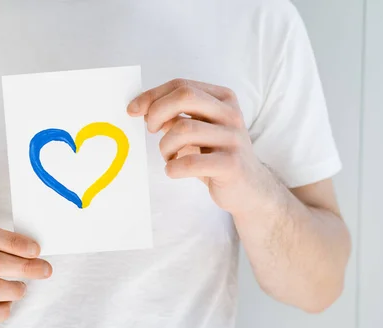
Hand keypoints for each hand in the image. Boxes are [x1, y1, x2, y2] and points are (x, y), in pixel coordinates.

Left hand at [128, 79, 275, 216]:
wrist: (249, 188)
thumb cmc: (215, 156)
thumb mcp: (197, 130)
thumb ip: (175, 116)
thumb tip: (144, 108)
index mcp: (223, 99)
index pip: (181, 85)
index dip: (152, 96)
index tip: (133, 110)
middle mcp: (231, 113)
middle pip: (184, 96)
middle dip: (157, 112)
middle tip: (151, 130)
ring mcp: (233, 138)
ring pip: (183, 130)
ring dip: (165, 146)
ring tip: (169, 157)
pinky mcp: (231, 164)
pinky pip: (190, 162)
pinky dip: (173, 167)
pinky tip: (174, 170)